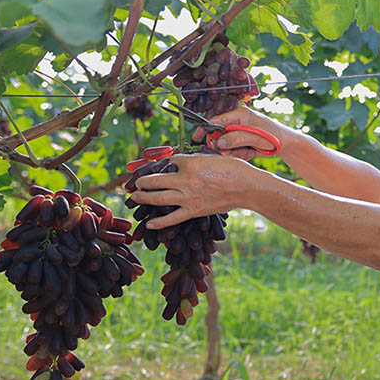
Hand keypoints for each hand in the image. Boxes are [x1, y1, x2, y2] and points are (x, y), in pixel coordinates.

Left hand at [130, 153, 255, 228]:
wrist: (245, 187)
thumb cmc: (233, 169)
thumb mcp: (212, 157)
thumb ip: (195, 159)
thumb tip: (183, 162)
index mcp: (190, 163)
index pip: (173, 160)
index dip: (171, 161)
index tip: (172, 164)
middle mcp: (185, 180)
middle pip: (157, 180)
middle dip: (144, 181)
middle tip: (136, 181)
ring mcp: (188, 197)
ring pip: (160, 198)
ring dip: (144, 197)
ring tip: (134, 197)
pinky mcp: (194, 210)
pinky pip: (173, 218)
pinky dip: (160, 222)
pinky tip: (149, 223)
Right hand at [192, 105, 296, 160]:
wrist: (287, 144)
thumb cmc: (275, 137)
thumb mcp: (256, 137)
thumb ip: (237, 138)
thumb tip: (218, 141)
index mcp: (239, 114)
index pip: (216, 120)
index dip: (205, 129)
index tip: (196, 138)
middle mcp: (236, 121)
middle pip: (218, 134)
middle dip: (224, 147)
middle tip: (237, 152)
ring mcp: (238, 131)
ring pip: (225, 145)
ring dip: (234, 152)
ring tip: (248, 152)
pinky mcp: (240, 140)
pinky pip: (232, 150)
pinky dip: (239, 154)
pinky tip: (250, 153)